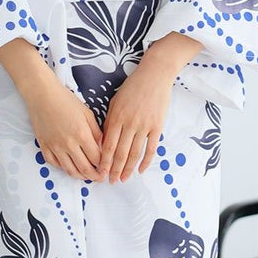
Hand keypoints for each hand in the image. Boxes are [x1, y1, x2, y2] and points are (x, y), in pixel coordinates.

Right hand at [23, 73, 104, 180]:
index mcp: (82, 134)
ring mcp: (55, 147)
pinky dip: (64, 168)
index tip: (107, 169)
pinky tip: (70, 166)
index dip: (104, 166)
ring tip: (86, 175)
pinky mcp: (44, 147)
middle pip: (85, 168)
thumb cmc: (66, 101)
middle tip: (100, 178)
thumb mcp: (87, 114)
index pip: (97, 158)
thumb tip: (103, 147)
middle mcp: (68, 144)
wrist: (42, 95)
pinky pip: (55, 164)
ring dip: (80, 176)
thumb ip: (97, 132)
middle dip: (95, 176)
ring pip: (70, 170)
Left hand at [98, 53, 177, 182]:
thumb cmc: (132, 88)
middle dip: (115, 170)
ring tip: (124, 179)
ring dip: (129, 169)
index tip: (100, 173)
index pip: (108, 146)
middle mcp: (129, 124)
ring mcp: (144, 126)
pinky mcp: (157, 126)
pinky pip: (151, 148)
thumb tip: (105, 142)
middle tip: (111, 181)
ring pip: (135, 153)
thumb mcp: (115, 102)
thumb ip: (110, 122)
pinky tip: (141, 170)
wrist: (154, 76)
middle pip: (121, 153)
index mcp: (116, 117)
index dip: (104, 162)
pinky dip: (146, 161)